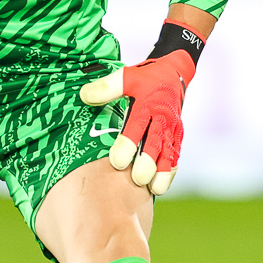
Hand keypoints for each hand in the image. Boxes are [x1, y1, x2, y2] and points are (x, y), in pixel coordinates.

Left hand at [78, 50, 194, 195]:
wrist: (173, 74)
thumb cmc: (144, 78)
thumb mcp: (126, 76)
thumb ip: (107, 87)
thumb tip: (84, 95)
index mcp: (148, 104)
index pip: (137, 125)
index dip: (128, 143)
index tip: (117, 161)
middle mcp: (163, 118)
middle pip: (156, 143)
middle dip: (148, 162)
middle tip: (138, 178)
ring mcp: (172, 129)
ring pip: (169, 153)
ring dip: (163, 172)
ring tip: (155, 188)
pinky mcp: (178, 137)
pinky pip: (176, 156)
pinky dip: (170, 171)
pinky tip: (160, 187)